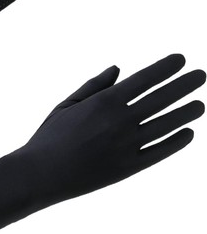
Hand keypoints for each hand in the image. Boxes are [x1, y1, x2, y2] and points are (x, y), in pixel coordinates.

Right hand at [23, 54, 204, 205]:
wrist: (42, 174)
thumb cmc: (50, 136)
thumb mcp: (66, 105)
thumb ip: (94, 86)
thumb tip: (118, 68)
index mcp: (103, 102)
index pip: (144, 79)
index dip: (165, 67)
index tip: (181, 59)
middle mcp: (120, 121)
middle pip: (162, 98)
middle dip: (185, 84)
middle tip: (202, 74)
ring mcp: (127, 145)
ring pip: (167, 124)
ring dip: (187, 112)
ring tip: (200, 105)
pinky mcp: (129, 167)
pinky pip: (161, 151)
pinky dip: (177, 141)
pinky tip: (187, 133)